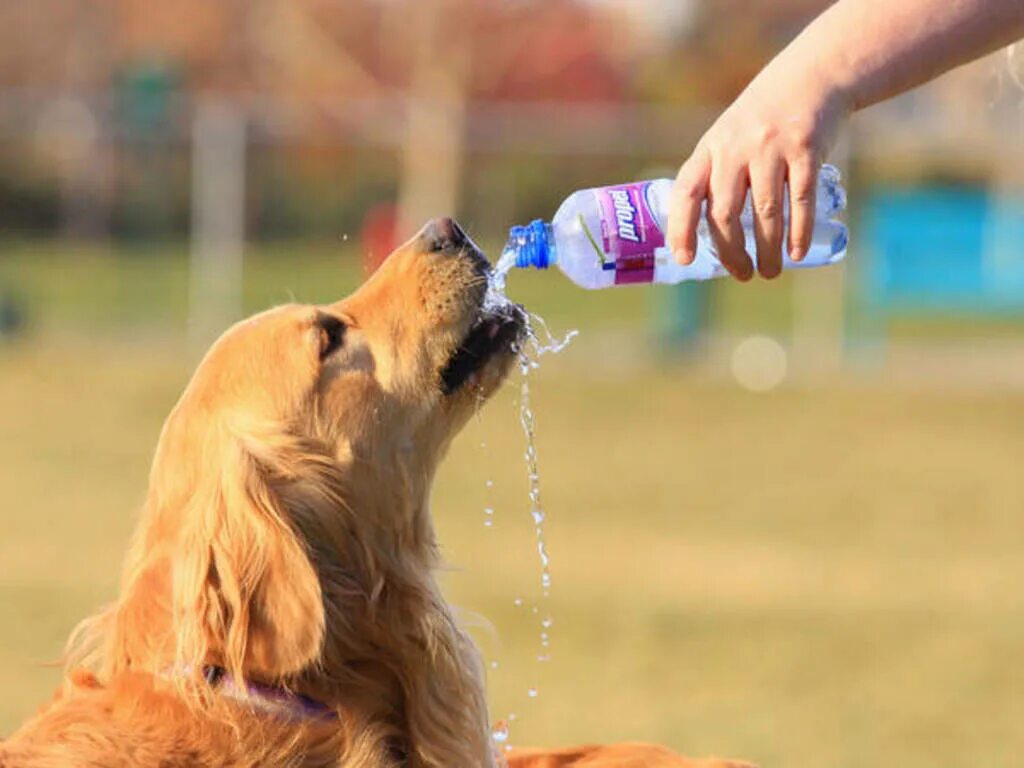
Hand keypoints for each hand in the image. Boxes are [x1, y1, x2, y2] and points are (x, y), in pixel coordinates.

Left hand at [668, 66, 849, 280]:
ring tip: (769, 272)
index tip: (684, 259)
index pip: (686, 193)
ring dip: (767, 250)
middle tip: (742, 274)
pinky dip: (798, 232)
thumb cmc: (761, 121)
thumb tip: (706, 236)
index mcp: (710, 149)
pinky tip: (796, 252)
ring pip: (764, 212)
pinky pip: (799, 200)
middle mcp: (736, 148)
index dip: (681, 228)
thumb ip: (715, 177)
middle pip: (725, 212)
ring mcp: (771, 148)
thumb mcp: (727, 138)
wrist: (811, 77)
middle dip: (731, 252)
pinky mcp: (806, 150)